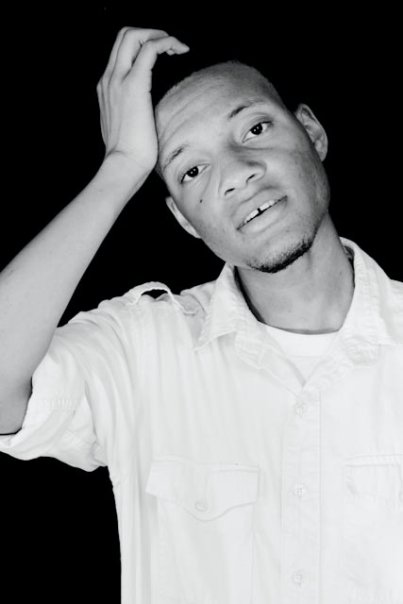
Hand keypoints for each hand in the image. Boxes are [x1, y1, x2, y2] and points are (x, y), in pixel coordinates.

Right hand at [97, 27, 188, 173]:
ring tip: (177, 48)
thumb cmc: (128, 154)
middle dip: (150, 33)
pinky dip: (166, 43)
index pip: (120, 51)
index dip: (141, 44)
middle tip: (171, 47)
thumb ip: (129, 114)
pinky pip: (150, 49)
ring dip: (158, 35)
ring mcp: (119, 79)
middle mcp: (109, 78)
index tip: (163, 56)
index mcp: (106, 87)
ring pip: (133, 35)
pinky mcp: (135, 84)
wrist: (123, 164)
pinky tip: (179, 50)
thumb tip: (146, 116)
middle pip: (124, 35)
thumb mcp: (125, 128)